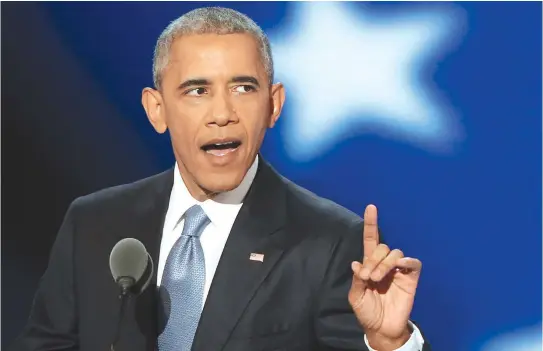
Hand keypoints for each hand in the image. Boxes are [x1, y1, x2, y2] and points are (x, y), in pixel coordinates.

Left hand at [348, 205, 421, 350]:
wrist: (382, 328)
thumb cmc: (368, 311)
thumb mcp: (356, 296)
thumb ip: (357, 280)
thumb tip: (358, 264)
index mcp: (370, 264)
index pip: (371, 239)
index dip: (371, 223)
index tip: (371, 207)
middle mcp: (384, 263)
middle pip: (382, 247)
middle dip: (373, 259)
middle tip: (368, 277)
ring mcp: (399, 270)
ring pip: (395, 253)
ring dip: (384, 263)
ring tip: (377, 279)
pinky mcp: (411, 278)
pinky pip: (413, 263)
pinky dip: (406, 262)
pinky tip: (398, 268)